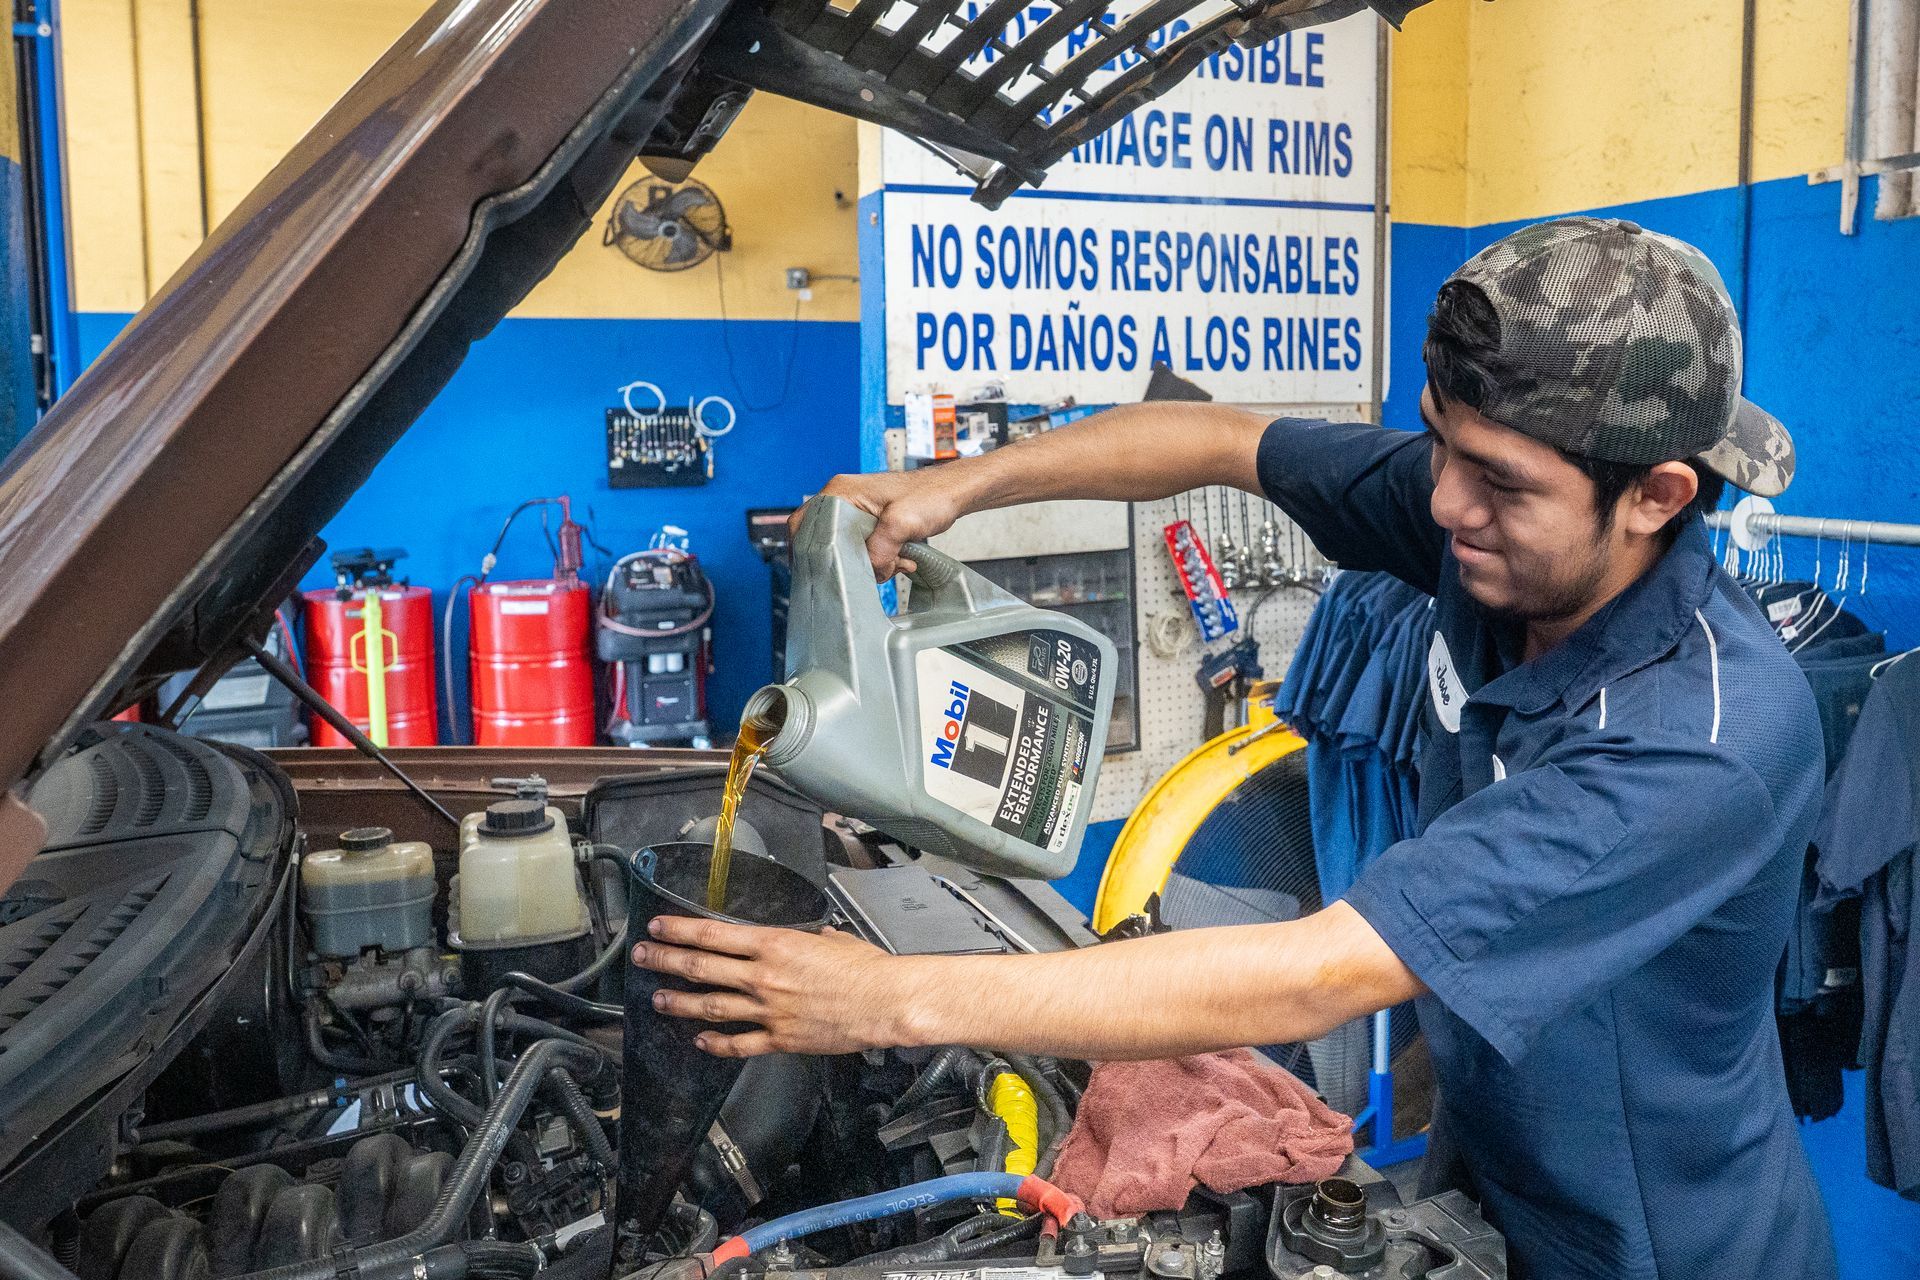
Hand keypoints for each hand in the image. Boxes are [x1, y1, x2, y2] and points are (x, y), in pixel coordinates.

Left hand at [632, 918, 914, 1056]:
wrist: (885, 1002)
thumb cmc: (866, 968)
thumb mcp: (833, 939)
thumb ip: (812, 939)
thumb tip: (812, 938)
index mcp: (775, 944)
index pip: (713, 934)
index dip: (680, 931)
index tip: (658, 929)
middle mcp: (763, 976)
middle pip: (701, 967)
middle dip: (665, 961)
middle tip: (642, 957)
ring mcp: (768, 1010)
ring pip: (710, 1006)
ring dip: (679, 1002)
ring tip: (657, 999)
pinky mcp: (780, 1039)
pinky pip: (739, 1043)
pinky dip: (716, 1043)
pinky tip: (700, 1041)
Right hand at [794, 470, 970, 580]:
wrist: (954, 493)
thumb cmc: (932, 495)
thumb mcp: (902, 522)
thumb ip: (880, 548)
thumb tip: (869, 569)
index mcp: (841, 492)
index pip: (803, 524)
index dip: (807, 551)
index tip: (821, 571)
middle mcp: (844, 501)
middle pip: (826, 542)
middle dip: (849, 562)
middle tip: (869, 569)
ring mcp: (857, 514)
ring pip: (848, 551)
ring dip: (870, 564)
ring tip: (894, 563)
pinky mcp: (871, 526)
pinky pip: (865, 551)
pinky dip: (880, 561)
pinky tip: (899, 562)